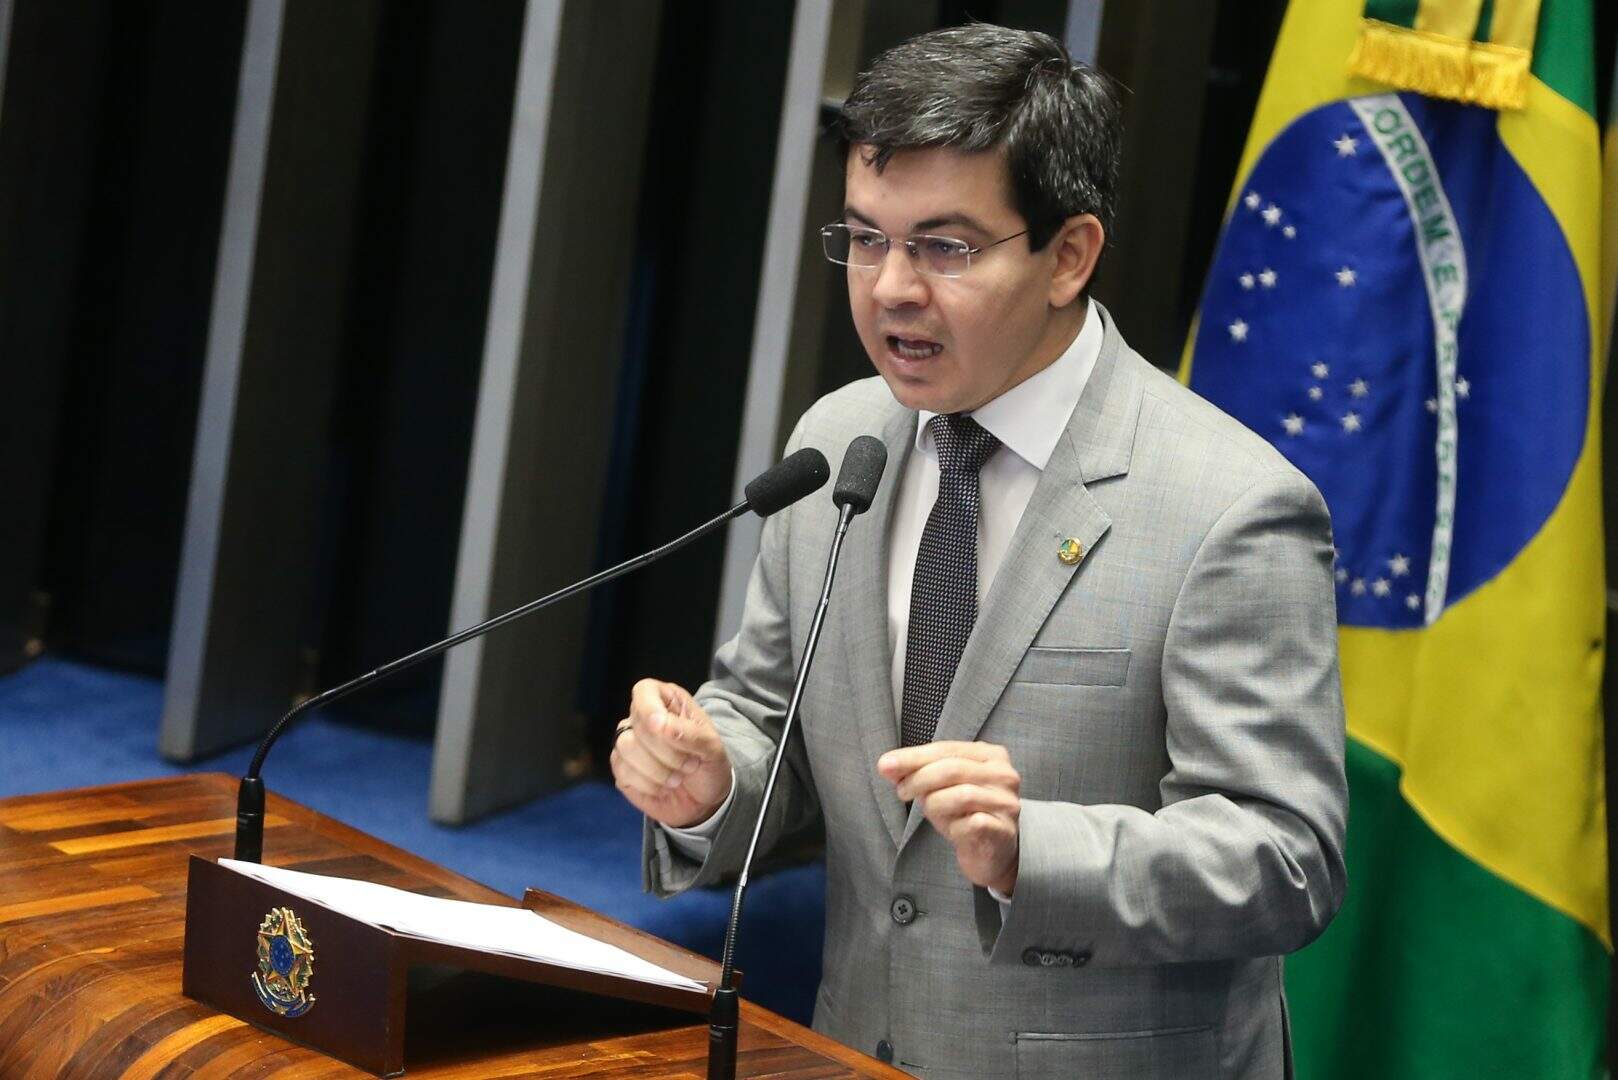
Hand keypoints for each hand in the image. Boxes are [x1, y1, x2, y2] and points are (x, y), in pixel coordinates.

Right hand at [610, 679, 732, 828]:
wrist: (705, 801)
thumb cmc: (709, 765)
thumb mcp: (713, 748)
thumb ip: (690, 732)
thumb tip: (658, 723)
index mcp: (668, 702)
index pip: (645, 691)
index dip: (649, 708)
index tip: (661, 726)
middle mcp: (644, 719)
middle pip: (637, 724)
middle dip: (666, 751)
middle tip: (689, 764)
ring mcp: (629, 744)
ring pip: (625, 747)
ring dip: (657, 769)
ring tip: (677, 778)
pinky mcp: (622, 769)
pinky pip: (623, 771)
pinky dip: (648, 785)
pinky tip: (662, 788)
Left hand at [878, 742, 1020, 895]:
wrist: (991, 853)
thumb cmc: (963, 813)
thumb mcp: (939, 787)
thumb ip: (917, 772)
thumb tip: (886, 765)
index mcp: (990, 755)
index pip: (945, 748)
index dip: (913, 757)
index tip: (885, 766)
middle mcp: (1004, 775)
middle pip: (952, 768)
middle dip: (919, 779)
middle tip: (901, 792)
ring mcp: (1007, 802)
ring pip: (961, 795)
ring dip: (935, 804)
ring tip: (930, 812)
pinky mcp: (1004, 830)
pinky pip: (971, 823)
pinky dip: (953, 826)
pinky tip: (953, 829)